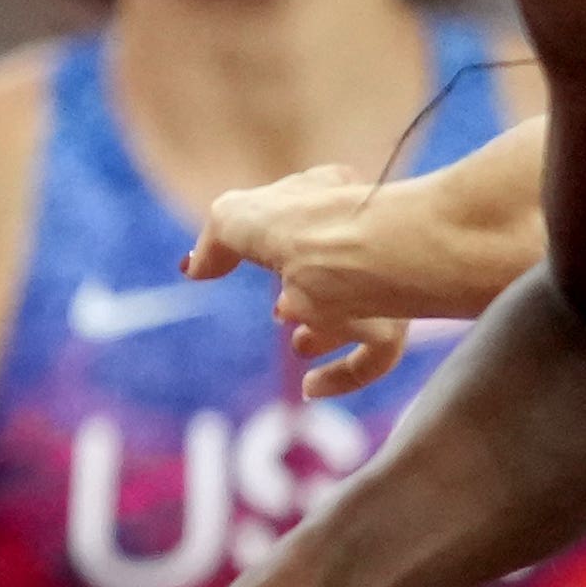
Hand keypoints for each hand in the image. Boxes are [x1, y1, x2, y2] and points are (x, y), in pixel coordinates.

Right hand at [187, 167, 434, 402]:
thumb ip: (215, 242)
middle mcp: (363, 240)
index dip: (282, 236)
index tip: (258, 259)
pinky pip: (373, 359)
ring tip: (299, 346)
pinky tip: (310, 387)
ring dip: (327, 334)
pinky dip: (340, 376)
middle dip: (307, 291)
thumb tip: (194, 266)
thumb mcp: (233, 218)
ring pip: (362, 313)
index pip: (310, 213)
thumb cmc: (295, 222)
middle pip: (338, 266)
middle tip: (282, 312)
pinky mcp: (391, 328)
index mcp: (331, 198)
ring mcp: (382, 283)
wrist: (355, 252)